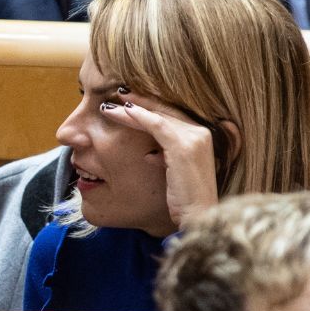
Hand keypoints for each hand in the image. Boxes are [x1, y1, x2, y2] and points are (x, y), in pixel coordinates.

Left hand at [100, 89, 220, 229]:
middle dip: (138, 102)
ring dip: (131, 108)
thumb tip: (150, 153)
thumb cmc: (184, 200)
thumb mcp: (174, 173)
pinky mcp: (184, 147)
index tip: (126, 101)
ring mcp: (194, 138)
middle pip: (164, 110)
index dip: (148, 106)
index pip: (170, 114)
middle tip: (115, 94)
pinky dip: (138, 117)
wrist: (198, 216)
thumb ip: (165, 158)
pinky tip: (122, 113)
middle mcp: (201, 132)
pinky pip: (157, 125)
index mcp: (200, 137)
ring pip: (157, 115)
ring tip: (109, 106)